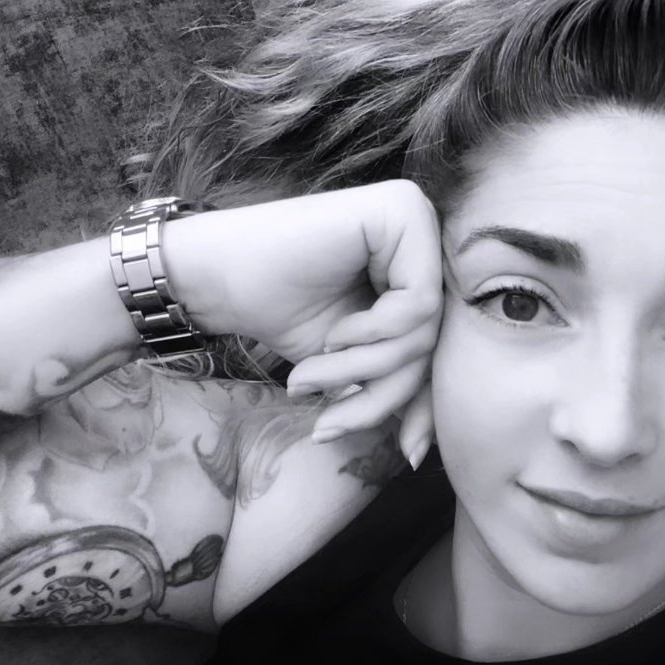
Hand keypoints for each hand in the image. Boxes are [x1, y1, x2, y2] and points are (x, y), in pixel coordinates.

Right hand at [167, 178, 441, 463]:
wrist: (219, 278)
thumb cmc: (284, 315)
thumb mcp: (355, 367)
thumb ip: (397, 388)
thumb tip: (422, 451)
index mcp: (424, 271)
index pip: (446, 348)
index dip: (425, 406)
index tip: (406, 455)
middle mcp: (429, 240)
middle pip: (439, 339)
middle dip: (387, 393)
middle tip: (330, 421)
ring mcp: (419, 218)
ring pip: (428, 327)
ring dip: (367, 369)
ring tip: (312, 377)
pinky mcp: (403, 209)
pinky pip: (418, 300)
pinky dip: (373, 334)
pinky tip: (335, 334)